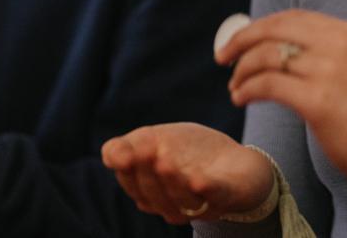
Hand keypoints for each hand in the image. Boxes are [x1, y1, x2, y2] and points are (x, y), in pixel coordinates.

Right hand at [101, 123, 272, 224]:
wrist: (235, 161)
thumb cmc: (188, 152)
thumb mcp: (154, 141)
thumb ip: (129, 147)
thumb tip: (110, 156)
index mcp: (151, 192)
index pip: (132, 184)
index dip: (128, 169)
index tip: (128, 151)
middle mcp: (173, 204)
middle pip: (154, 194)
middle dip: (148, 173)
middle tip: (146, 150)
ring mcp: (201, 204)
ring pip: (181, 200)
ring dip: (172, 181)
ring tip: (164, 160)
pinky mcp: (227, 196)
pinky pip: (215, 197)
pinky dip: (206, 190)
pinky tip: (198, 181)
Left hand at [218, 10, 346, 185]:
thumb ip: (322, 52)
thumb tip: (274, 47)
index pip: (292, 17)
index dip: (260, 26)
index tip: (240, 40)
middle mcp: (339, 44)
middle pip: (274, 29)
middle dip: (242, 41)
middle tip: (223, 58)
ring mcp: (329, 70)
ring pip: (267, 57)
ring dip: (242, 72)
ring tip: (235, 89)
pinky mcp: (318, 100)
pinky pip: (267, 85)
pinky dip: (247, 90)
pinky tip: (242, 99)